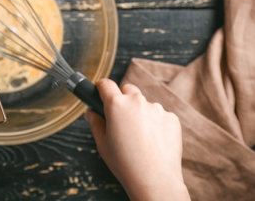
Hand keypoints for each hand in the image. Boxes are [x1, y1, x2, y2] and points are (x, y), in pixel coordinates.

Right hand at [85, 79, 189, 200]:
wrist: (154, 179)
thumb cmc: (125, 163)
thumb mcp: (102, 144)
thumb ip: (95, 123)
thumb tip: (90, 113)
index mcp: (116, 105)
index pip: (106, 84)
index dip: (101, 88)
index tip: (101, 91)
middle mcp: (137, 101)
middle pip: (127, 89)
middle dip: (123, 99)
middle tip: (121, 118)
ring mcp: (156, 108)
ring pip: (144, 103)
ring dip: (141, 112)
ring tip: (139, 136)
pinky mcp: (171, 118)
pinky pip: (160, 115)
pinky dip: (156, 123)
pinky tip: (153, 141)